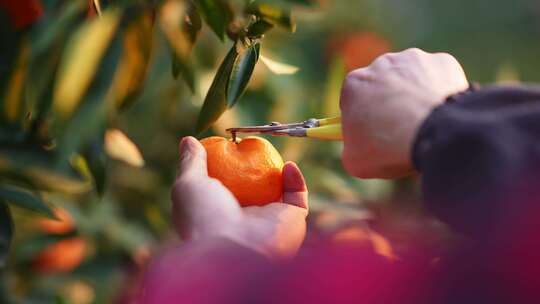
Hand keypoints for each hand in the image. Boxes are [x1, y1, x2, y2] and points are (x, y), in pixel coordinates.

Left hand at [171, 137, 308, 258]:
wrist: (232, 251)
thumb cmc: (204, 218)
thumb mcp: (188, 185)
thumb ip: (191, 162)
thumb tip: (188, 140)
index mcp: (220, 218)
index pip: (226, 192)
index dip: (227, 170)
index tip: (228, 149)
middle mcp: (246, 223)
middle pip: (255, 192)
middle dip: (257, 171)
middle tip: (254, 148)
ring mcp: (270, 224)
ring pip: (280, 195)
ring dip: (279, 175)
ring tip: (272, 154)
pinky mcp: (292, 223)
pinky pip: (298, 198)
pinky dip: (296, 180)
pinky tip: (288, 165)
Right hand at [340, 48, 468, 178]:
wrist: (435, 134)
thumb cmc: (390, 147)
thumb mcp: (355, 159)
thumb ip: (352, 147)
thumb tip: (359, 146)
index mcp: (354, 83)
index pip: (353, 99)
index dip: (362, 119)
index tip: (372, 133)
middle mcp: (380, 64)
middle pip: (382, 85)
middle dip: (389, 104)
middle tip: (400, 130)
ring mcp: (412, 60)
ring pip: (411, 79)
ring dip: (414, 96)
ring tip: (423, 124)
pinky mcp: (442, 61)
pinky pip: (437, 79)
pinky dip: (439, 93)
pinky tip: (442, 114)